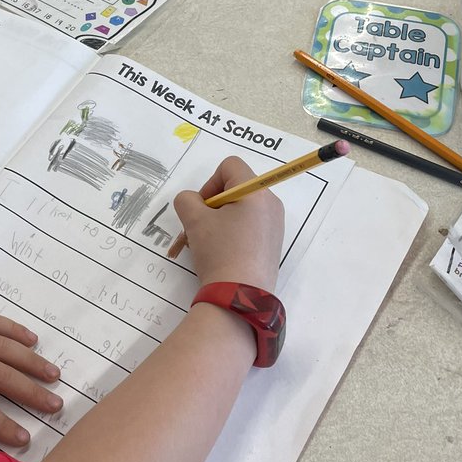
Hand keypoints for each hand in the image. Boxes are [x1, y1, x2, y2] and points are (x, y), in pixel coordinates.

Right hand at [174, 157, 283, 291]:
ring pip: (241, 208)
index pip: (230, 165)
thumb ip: (187, 200)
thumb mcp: (194, 221)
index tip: (203, 208)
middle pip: (236, 187)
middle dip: (213, 204)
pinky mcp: (272, 244)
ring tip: (207, 243)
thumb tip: (194, 203)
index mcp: (256, 192)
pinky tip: (222, 254)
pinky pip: (249, 226)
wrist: (240, 296)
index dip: (210, 182)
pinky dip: (232, 233)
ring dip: (220, 220)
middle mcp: (271, 204)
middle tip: (201, 226)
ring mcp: (275, 225)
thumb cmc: (219, 251)